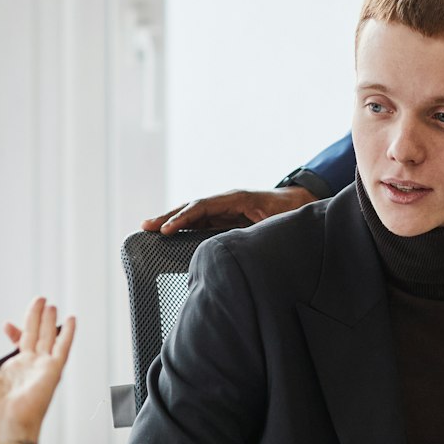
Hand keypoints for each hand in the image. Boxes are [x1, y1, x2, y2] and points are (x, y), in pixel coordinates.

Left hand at [0, 297, 76, 443]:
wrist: (5, 424)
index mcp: (14, 368)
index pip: (20, 343)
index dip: (15, 331)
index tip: (6, 325)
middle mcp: (31, 366)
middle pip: (36, 335)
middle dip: (37, 318)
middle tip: (41, 300)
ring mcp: (43, 367)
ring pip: (49, 337)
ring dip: (50, 321)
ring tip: (52, 304)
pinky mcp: (53, 369)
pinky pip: (63, 347)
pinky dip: (68, 333)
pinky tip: (72, 319)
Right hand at [144, 186, 313, 233]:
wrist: (296, 204)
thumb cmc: (286, 213)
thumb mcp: (274, 222)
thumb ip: (256, 230)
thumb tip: (240, 245)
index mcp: (235, 199)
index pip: (202, 206)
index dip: (184, 217)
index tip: (168, 229)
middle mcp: (225, 201)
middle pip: (192, 206)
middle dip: (169, 216)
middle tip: (146, 226)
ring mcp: (223, 207)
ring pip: (193, 212)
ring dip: (172, 219)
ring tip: (149, 228)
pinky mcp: (224, 216)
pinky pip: (200, 219)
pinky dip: (184, 224)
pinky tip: (170, 232)